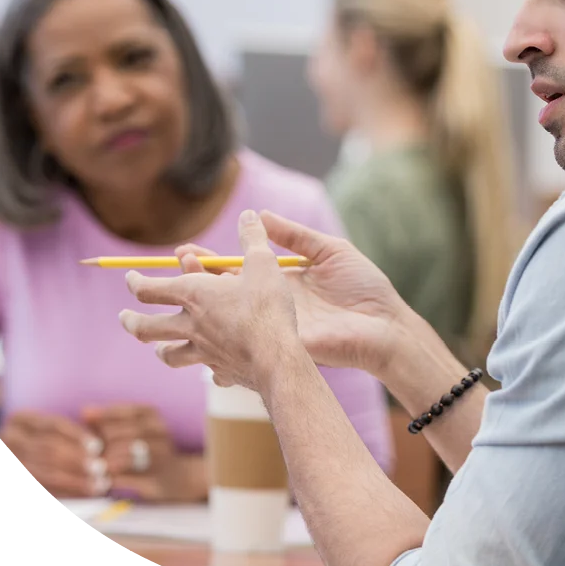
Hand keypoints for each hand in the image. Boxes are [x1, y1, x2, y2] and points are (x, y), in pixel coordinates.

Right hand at [0, 411, 108, 498]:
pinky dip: (65, 494)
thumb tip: (99, 446)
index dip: (77, 436)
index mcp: (19, 419)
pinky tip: (82, 496)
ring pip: (45, 473)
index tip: (98, 447)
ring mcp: (5, 464)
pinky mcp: (11, 487)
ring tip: (98, 485)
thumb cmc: (45, 448)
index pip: (51, 426)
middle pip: (48, 450)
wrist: (16, 466)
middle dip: (78, 460)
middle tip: (101, 468)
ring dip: (75, 480)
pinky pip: (41, 491)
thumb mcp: (53, 435)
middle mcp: (7, 440)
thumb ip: (71, 436)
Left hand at [80, 404, 203, 502]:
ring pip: (127, 456)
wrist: (178, 477)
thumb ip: (109, 421)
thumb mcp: (131, 429)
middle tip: (86, 450)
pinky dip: (113, 479)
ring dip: (106, 461)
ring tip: (93, 465)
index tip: (85, 417)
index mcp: (154, 417)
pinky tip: (103, 480)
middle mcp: (161, 433)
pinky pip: (130, 479)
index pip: (127, 410)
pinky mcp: (157, 480)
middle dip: (103, 441)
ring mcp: (162, 457)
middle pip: (125, 433)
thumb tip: (86, 411)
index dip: (104, 414)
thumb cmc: (145, 450)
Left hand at [119, 210, 302, 394]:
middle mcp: (192, 325)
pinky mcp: (222, 370)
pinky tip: (214, 370)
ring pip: (170, 354)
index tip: (129, 278)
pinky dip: (210, 368)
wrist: (276, 357)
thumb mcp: (263, 263)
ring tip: (158, 348)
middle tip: (123, 318)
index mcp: (194, 295)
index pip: (149, 289)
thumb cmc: (266, 307)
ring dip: (161, 349)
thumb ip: (253, 238)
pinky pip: (209, 371)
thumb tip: (249, 214)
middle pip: (147, 327)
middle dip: (131, 321)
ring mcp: (204, 351)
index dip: (135, 282)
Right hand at [178, 211, 409, 374]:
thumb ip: (295, 235)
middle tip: (178, 265)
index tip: (186, 251)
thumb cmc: (364, 287)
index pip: (236, 269)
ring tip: (182, 294)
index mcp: (280, 281)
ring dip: (203, 310)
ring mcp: (275, 328)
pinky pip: (247, 349)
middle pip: (225, 294)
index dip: (211, 261)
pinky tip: (197, 341)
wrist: (386, 324)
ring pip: (230, 320)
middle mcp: (271, 306)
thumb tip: (262, 216)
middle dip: (196, 282)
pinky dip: (220, 347)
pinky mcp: (283, 347)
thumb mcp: (329, 250)